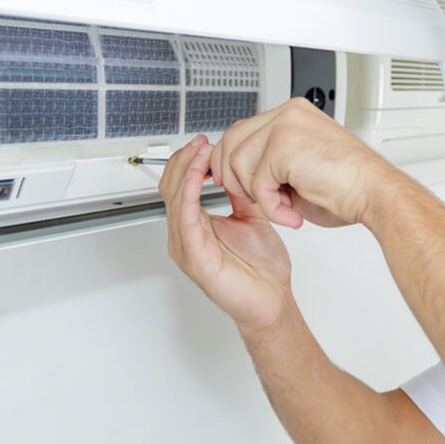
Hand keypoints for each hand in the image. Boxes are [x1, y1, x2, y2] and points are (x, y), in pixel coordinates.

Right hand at [160, 134, 292, 332]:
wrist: (273, 301)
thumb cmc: (262, 269)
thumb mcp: (251, 217)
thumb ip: (240, 194)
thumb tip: (236, 168)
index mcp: (195, 227)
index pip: (179, 186)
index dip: (188, 161)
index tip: (205, 142)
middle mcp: (186, 235)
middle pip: (171, 188)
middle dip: (185, 160)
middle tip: (202, 142)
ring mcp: (186, 247)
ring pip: (175, 199)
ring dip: (187, 171)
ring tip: (203, 152)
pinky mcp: (195, 257)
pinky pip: (186, 218)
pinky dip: (190, 193)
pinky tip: (199, 175)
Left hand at [209, 98, 395, 228]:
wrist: (375, 193)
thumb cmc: (347, 187)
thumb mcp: (299, 168)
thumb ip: (270, 164)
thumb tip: (241, 175)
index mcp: (293, 115)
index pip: (243, 130)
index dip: (230, 159)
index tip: (229, 180)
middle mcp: (288, 114)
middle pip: (233, 140)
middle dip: (233, 176)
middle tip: (252, 199)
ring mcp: (285, 125)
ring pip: (239, 163)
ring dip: (257, 195)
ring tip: (284, 207)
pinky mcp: (283, 145)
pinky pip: (257, 183)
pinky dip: (271, 207)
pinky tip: (292, 212)